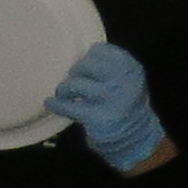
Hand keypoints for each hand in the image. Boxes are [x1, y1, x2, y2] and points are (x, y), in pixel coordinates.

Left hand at [47, 41, 168, 173]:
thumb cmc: (126, 104)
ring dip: (64, 89)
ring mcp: (110, 98)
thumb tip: (80, 58)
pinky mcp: (98, 117)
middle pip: (85, 64)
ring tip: (64, 94)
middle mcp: (122, 80)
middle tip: (75, 81)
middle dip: (76, 72)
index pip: (100, 50)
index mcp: (130, 68)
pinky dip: (56, 104)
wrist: (136, 136)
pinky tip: (51, 103)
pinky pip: (68, 106)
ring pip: (74, 84)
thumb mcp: (128, 80)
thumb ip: (111, 67)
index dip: (89, 58)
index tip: (86, 68)